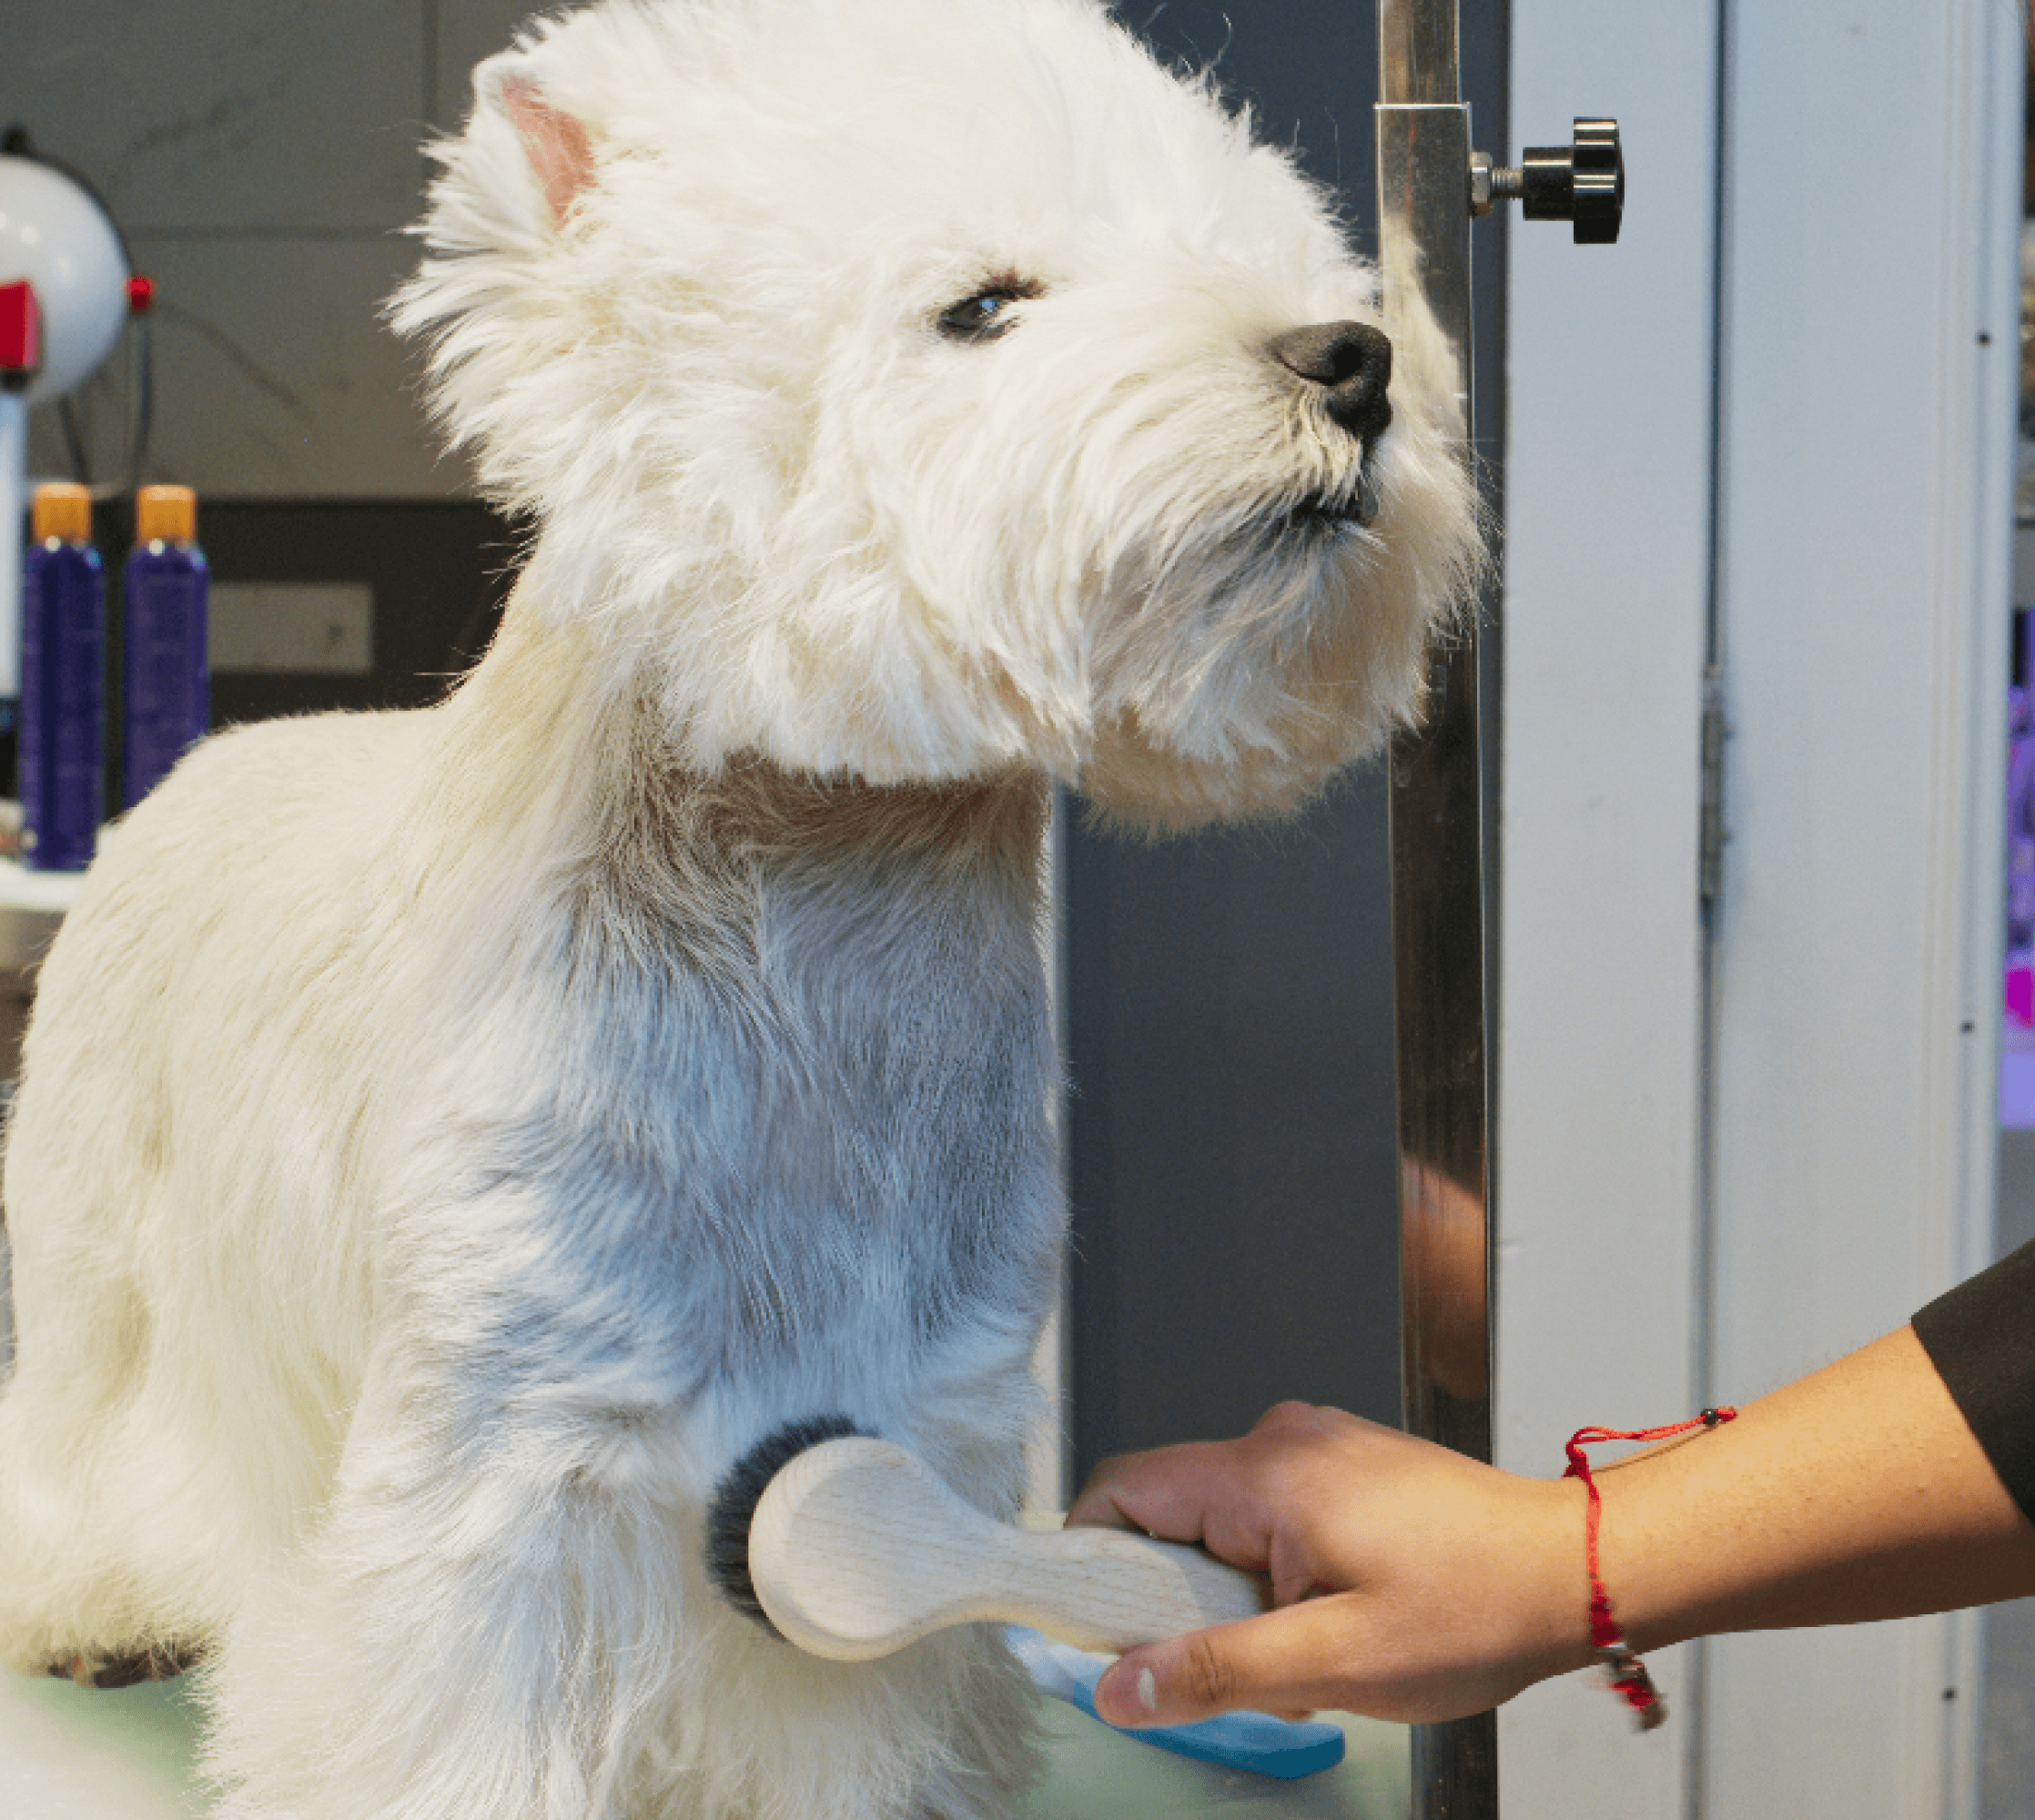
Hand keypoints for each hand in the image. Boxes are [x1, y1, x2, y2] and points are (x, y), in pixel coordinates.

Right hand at [1065, 1402, 1589, 1727]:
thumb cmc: (1473, 1608)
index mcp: (1264, 1473)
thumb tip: (1117, 1684)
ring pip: (1221, 1517)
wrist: (1575, 1570)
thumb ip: (1215, 1670)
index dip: (1091, 1556)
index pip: (1124, 1488)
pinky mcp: (1344, 1465)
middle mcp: (1281, 1439)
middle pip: (1170, 1508)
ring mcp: (1316, 1445)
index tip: (1096, 1625)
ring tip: (1302, 1643)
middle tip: (1233, 1659)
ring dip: (1233, 1589)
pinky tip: (1331, 1615)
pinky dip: (1273, 1569)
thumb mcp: (1334, 1661)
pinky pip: (1269, 1511)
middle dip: (1178, 1594)